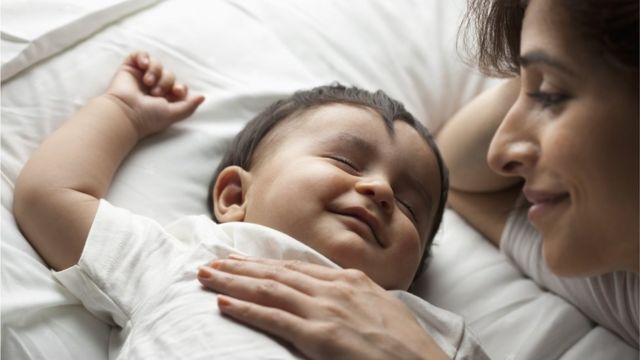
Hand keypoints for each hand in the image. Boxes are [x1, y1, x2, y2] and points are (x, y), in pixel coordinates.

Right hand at [105, 51, 204, 138]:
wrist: (125, 112)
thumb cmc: (148, 117)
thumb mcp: (174, 114)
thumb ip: (189, 106)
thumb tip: (203, 97)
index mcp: (164, 99)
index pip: (178, 86)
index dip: (180, 87)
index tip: (177, 92)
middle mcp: (153, 87)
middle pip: (169, 75)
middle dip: (166, 81)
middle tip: (156, 92)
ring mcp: (140, 77)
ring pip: (157, 64)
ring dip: (155, 71)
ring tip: (147, 82)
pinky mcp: (129, 68)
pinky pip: (140, 54)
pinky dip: (143, 56)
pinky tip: (143, 65)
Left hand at [197, 255, 448, 359]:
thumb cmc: (406, 346)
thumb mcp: (382, 309)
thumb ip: (354, 298)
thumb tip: (335, 297)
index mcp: (350, 280)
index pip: (296, 267)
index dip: (263, 262)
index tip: (240, 258)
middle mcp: (334, 288)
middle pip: (276, 272)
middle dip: (239, 266)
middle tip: (209, 261)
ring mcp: (326, 310)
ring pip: (269, 289)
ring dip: (233, 281)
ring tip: (205, 275)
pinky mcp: (320, 336)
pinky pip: (274, 318)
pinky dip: (246, 308)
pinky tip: (223, 303)